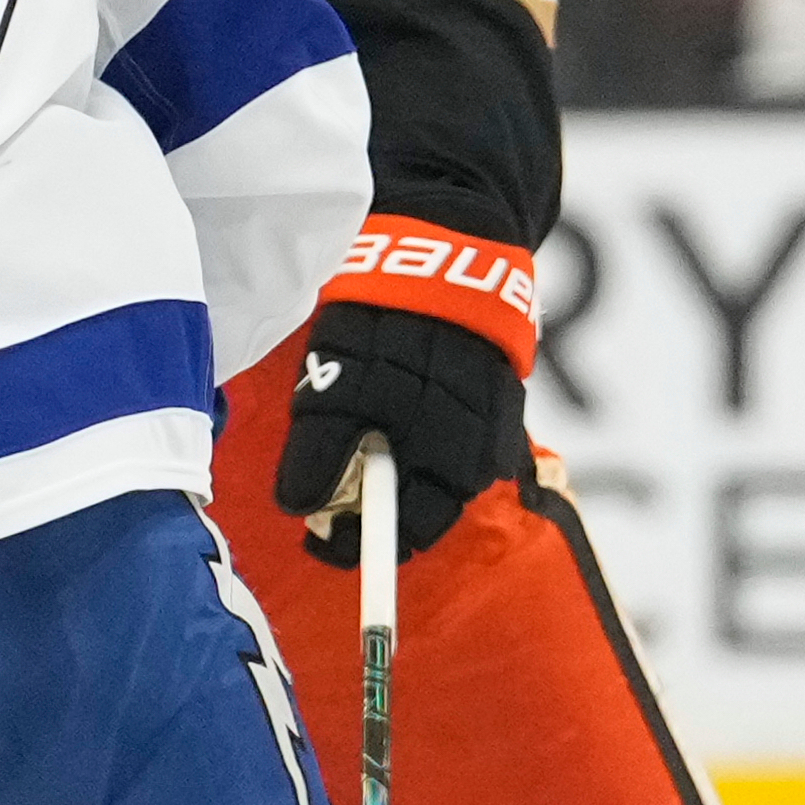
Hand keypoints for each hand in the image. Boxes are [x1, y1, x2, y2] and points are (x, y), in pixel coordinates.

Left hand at [273, 305, 528, 567]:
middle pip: (423, 517)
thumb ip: (316, 457)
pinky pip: (464, 454)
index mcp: (434, 460)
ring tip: (368, 450)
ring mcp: (494, 435)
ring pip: (443, 486)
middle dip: (377, 514)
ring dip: (405, 481)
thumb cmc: (382, 325)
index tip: (320, 538)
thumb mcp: (331, 389)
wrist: (449, 260)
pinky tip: (403, 424)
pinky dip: (429, 452)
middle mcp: (473, 458)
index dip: (354, 544)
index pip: (400, 535)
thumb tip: (301, 508)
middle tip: (335, 496)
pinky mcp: (504, 410)